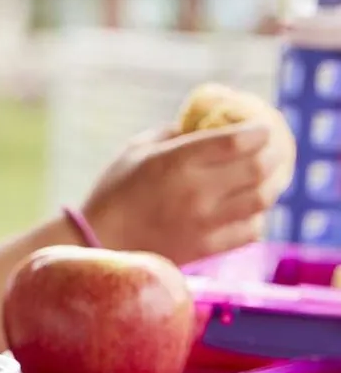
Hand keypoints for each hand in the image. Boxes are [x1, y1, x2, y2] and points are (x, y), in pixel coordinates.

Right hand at [81, 122, 285, 265]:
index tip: (260, 128)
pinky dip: (257, 215)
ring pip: (262, 198)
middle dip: (273, 153)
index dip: (258, 130)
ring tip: (267, 175)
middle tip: (272, 149)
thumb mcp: (136, 149)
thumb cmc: (114, 190)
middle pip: (258, 168)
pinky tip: (247, 207)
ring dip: (271, 183)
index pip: (237, 141)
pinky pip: (251, 229)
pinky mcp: (207, 247)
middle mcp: (196, 192)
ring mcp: (205, 222)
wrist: (98, 242)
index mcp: (176, 161)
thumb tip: (209, 124)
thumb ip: (175, 134)